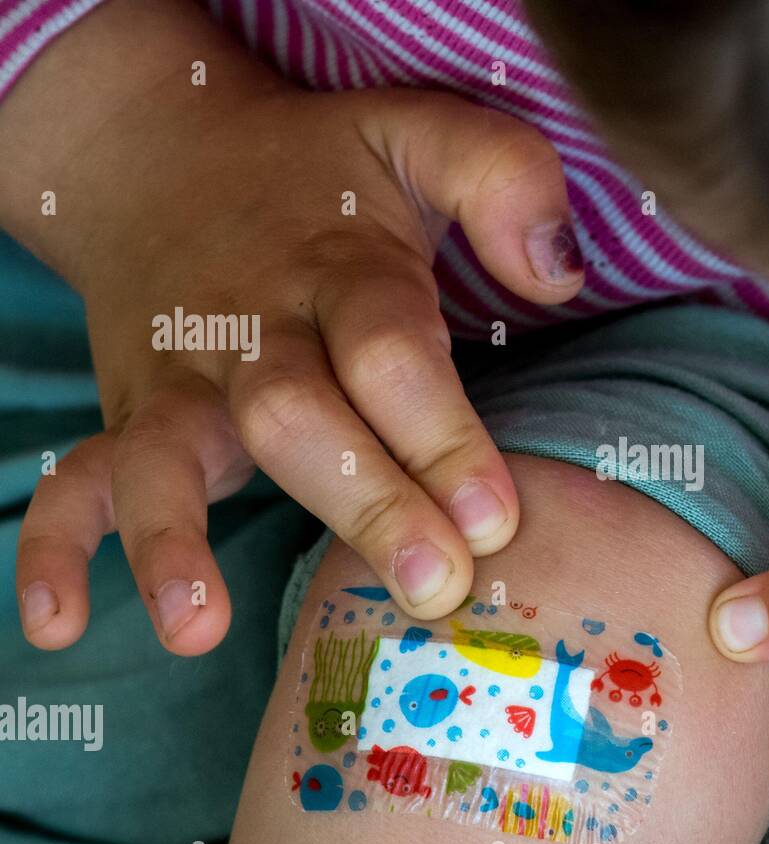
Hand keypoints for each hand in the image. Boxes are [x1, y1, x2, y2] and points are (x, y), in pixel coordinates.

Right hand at [5, 2, 582, 653]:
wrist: (169, 160)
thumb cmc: (327, 177)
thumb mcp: (422, 138)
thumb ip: (503, 180)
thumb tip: (558, 274)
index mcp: (339, 270)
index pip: (390, 350)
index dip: (440, 434)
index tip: (495, 519)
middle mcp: (252, 330)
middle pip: (294, 417)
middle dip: (364, 502)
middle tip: (433, 588)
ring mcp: (179, 379)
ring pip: (168, 456)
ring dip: (174, 539)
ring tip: (197, 625)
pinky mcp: (128, 414)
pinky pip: (75, 477)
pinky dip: (55, 546)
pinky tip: (56, 621)